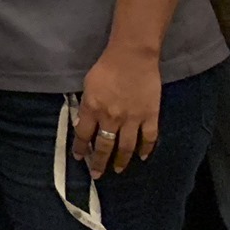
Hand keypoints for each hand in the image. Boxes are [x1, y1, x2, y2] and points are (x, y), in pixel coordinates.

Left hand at [74, 45, 160, 175]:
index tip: (80, 158)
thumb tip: (83, 123)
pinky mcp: (150, 116)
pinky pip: (149, 138)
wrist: (132, 56)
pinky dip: (146, 150)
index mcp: (92, 108)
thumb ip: (86, 106)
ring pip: (126, 147)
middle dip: (99, 162)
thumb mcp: (88, 85)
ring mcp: (132, 119)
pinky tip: (143, 157)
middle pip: (104, 146)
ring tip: (117, 169)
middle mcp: (111, 118)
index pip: (83, 135)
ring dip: (121, 161)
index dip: (81, 149)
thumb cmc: (107, 67)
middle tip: (97, 174)